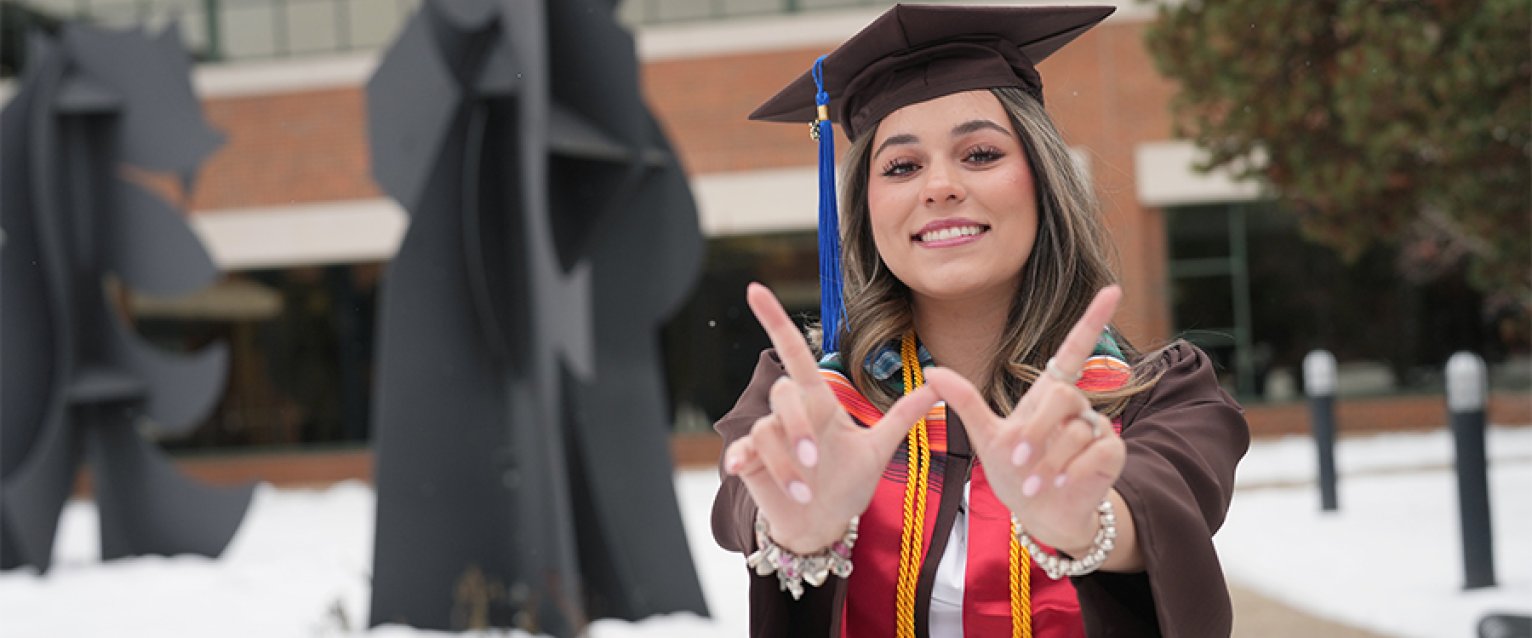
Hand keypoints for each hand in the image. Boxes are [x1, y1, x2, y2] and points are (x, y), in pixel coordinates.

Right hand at [723, 283, 939, 553]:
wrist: (822, 524)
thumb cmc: (847, 484)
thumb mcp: (878, 450)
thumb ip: (903, 415)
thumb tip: (939, 382)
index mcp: (818, 404)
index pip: (795, 354)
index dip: (775, 320)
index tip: (755, 289)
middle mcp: (791, 416)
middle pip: (782, 392)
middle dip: (797, 425)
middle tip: (815, 461)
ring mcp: (768, 438)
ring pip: (766, 429)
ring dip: (786, 464)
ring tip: (805, 493)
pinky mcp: (750, 461)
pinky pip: (741, 449)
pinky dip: (743, 459)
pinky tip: (745, 470)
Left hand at [923, 286, 1124, 556]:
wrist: (1041, 515)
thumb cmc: (1016, 472)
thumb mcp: (986, 437)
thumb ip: (965, 402)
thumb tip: (931, 370)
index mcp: (1048, 392)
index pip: (1075, 347)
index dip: (1093, 319)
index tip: (1113, 289)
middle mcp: (1076, 404)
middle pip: (1062, 395)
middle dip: (1036, 431)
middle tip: (1017, 460)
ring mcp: (1097, 427)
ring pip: (1074, 431)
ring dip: (1048, 462)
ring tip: (1034, 483)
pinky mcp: (1112, 452)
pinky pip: (1093, 453)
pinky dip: (1069, 473)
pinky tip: (1059, 485)